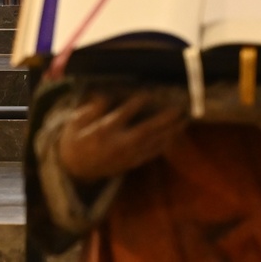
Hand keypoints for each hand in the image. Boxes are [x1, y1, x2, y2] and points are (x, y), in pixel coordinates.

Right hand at [57, 91, 186, 182]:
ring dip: (170, 131)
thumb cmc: (75, 138)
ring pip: (152, 144)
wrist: (75, 168)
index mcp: (101, 132)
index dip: (136, 103)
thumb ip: (92, 108)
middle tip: (178, 108)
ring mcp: (127, 157)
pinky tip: (175, 134)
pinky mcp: (132, 164)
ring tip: (185, 118)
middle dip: (163, 120)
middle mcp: (117, 145)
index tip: (149, 93)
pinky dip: (164, 143)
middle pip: (144, 131)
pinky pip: (152, 153)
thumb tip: (106, 94)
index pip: (122, 115)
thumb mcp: (76, 121)